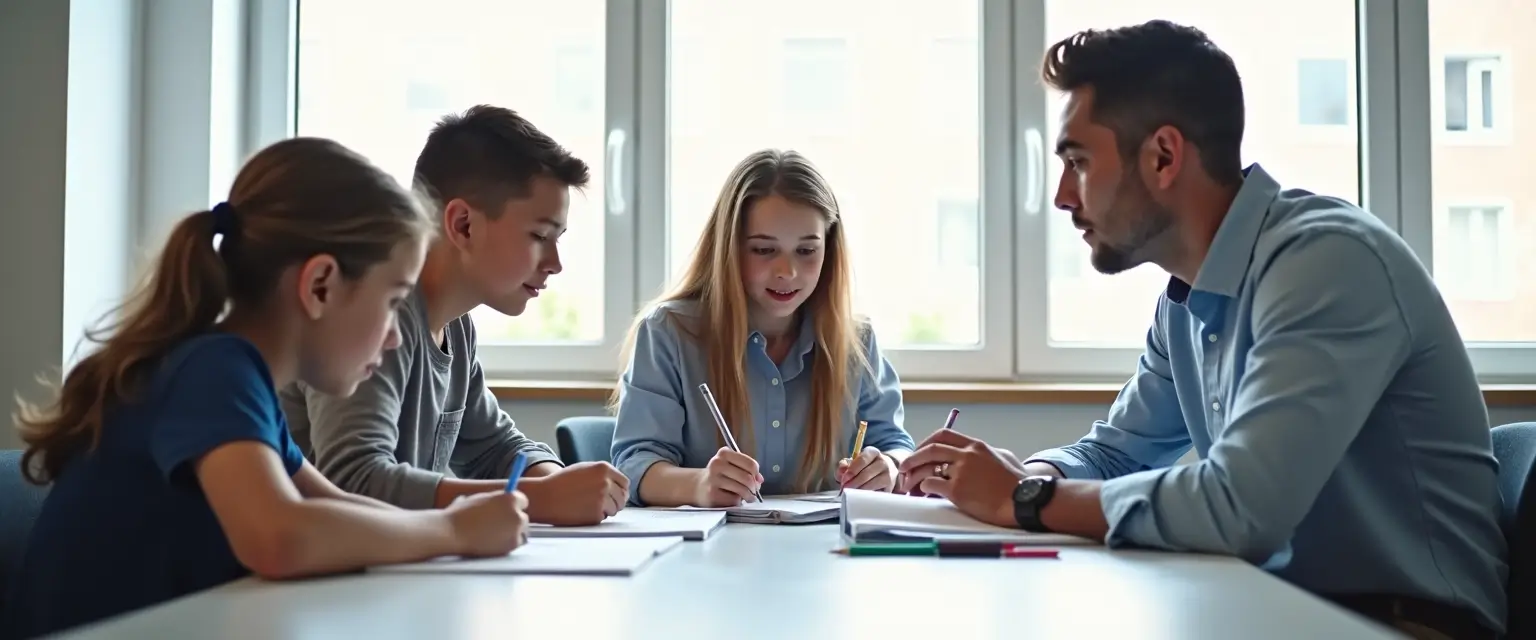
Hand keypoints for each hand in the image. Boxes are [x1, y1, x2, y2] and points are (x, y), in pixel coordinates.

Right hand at [445, 490, 528, 556]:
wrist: (452, 533)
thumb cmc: (458, 515)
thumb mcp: (474, 499)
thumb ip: (488, 500)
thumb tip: (484, 500)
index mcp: (509, 497)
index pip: (522, 501)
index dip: (513, 507)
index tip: (506, 512)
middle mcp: (516, 513)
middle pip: (523, 517)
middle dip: (513, 521)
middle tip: (498, 527)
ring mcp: (516, 529)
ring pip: (522, 531)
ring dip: (513, 533)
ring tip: (494, 536)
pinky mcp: (513, 544)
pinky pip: (517, 543)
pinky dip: (509, 544)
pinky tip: (495, 543)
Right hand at [519, 461, 628, 525]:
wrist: (545, 497)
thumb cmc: (563, 482)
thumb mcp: (584, 469)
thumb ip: (603, 474)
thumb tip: (622, 487)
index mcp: (603, 468)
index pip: (625, 483)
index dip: (620, 490)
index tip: (614, 495)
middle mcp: (605, 482)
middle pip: (622, 497)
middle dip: (615, 502)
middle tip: (600, 503)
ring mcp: (602, 499)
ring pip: (615, 509)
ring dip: (606, 510)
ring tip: (589, 506)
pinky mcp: (596, 514)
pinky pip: (604, 518)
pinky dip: (596, 517)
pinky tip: (582, 511)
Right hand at [693, 447, 761, 506]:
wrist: (699, 486)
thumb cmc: (720, 475)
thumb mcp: (732, 466)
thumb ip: (748, 470)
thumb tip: (759, 480)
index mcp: (724, 453)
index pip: (750, 464)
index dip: (757, 474)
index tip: (756, 479)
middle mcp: (717, 463)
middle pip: (747, 478)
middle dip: (754, 487)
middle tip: (754, 491)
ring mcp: (713, 479)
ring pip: (742, 489)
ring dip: (748, 496)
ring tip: (747, 497)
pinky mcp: (712, 494)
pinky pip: (734, 499)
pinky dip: (738, 501)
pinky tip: (734, 499)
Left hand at [837, 447, 896, 491]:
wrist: (886, 469)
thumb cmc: (866, 466)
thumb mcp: (855, 461)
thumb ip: (844, 466)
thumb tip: (841, 473)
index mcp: (873, 452)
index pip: (862, 460)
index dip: (852, 471)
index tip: (844, 480)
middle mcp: (883, 462)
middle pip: (866, 474)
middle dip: (853, 483)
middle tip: (845, 489)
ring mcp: (889, 475)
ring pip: (872, 485)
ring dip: (860, 491)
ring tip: (852, 494)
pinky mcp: (891, 487)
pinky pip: (878, 493)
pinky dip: (868, 496)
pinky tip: (861, 497)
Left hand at [898, 429, 1024, 527]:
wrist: (1025, 500)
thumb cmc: (1018, 483)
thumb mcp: (1004, 458)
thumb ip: (985, 454)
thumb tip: (974, 455)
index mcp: (976, 446)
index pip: (943, 435)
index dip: (926, 443)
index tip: (919, 451)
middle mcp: (967, 455)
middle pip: (930, 449)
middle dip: (913, 457)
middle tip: (904, 467)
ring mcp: (961, 472)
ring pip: (927, 468)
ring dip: (913, 476)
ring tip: (907, 485)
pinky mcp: (958, 491)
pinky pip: (931, 485)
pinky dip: (923, 488)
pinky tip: (923, 493)